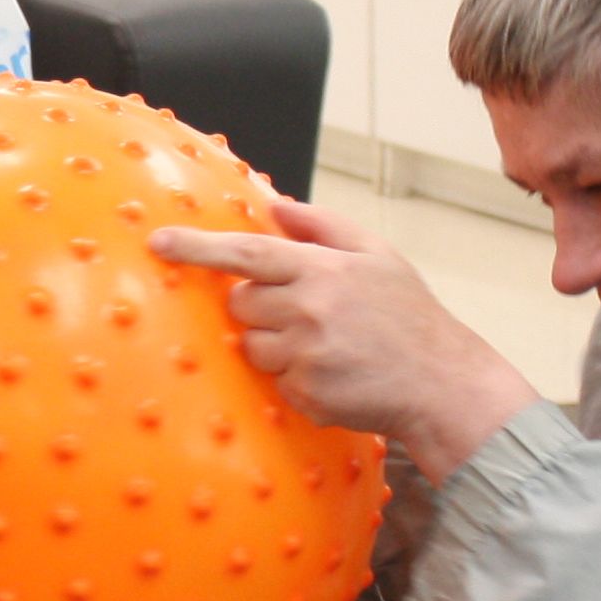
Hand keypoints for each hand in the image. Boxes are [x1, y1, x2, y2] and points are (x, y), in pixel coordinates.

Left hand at [151, 200, 539, 478]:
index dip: (198, 247)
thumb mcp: (378, 256)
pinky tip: (334, 374)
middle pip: (241, 304)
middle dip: (262, 307)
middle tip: (307, 314)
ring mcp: (306, 355)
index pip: (247, 252)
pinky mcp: (307, 394)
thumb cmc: (409, 316)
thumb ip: (324, 226)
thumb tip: (276, 206)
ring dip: (277, 346)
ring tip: (327, 346)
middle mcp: (309, 310)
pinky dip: (297, 380)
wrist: (442, 383)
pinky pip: (275, 383)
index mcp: (323, 270)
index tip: (158, 241)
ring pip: (253, 347)